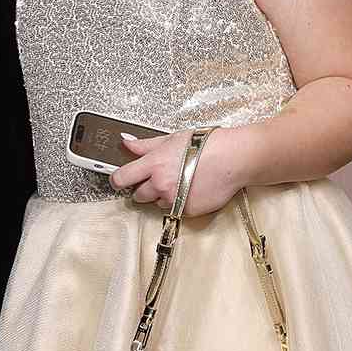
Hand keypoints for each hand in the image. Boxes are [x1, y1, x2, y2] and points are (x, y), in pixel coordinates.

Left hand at [111, 129, 240, 217]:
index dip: (117, 180)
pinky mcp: (187, 211)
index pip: (121, 178)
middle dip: (143, 188)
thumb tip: (126, 144)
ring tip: (179, 181)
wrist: (234, 159)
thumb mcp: (172, 138)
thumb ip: (146, 145)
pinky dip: (179, 202)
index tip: (119, 180)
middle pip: (137, 195)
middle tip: (157, 178)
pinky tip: (191, 189)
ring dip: (162, 196)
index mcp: (153, 164)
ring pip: (156, 203)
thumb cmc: (207, 145)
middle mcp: (160, 184)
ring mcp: (174, 200)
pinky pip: (175, 210)